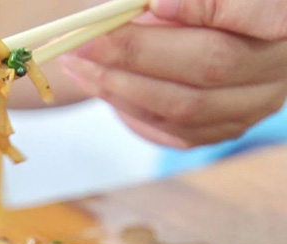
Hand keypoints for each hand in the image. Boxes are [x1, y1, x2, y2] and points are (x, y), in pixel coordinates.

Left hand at [59, 0, 286, 147]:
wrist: (209, 34)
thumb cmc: (192, 7)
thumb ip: (158, 0)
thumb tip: (129, 8)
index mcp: (281, 16)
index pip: (261, 13)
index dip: (208, 7)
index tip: (154, 3)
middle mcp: (279, 65)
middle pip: (208, 63)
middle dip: (135, 52)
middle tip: (84, 40)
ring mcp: (255, 104)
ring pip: (185, 106)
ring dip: (120, 86)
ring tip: (76, 62)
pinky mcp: (226, 129)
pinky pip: (173, 130)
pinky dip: (128, 108)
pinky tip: (97, 85)